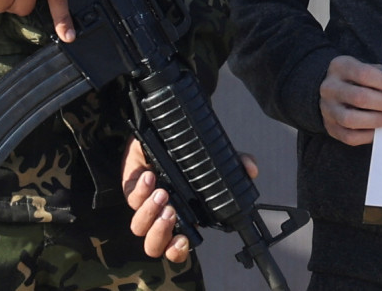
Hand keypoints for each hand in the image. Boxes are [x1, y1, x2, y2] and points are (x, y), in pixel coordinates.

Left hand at [122, 139, 258, 260]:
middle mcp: (162, 215)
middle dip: (161, 233)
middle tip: (172, 211)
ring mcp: (145, 204)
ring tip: (162, 192)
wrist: (158, 130)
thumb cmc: (184, 153)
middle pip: (154, 245)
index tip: (184, 238)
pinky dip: (140, 190)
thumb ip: (233, 163)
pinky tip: (150, 176)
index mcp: (184, 217)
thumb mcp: (212, 159)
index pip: (177, 247)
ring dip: (150, 212)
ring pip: (139, 226)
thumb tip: (251, 169)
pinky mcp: (131, 188)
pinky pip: (131, 198)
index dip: (178, 250)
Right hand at [319, 55, 381, 145]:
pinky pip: (349, 136)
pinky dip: (368, 136)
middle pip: (359, 97)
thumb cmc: (356, 80)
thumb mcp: (364, 69)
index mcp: (340, 67)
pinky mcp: (331, 128)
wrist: (332, 92)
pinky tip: (381, 132)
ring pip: (351, 119)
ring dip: (376, 120)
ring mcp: (328, 110)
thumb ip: (381, 76)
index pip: (363, 74)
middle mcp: (330, 88)